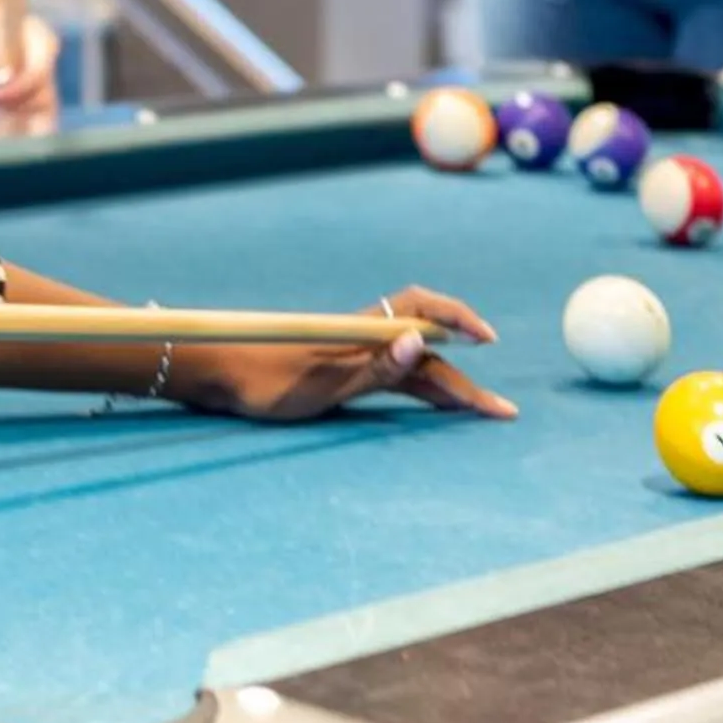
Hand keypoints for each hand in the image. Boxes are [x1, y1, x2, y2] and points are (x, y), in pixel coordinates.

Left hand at [0, 0, 59, 125]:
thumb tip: (1, 80)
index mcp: (44, 41)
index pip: (35, 76)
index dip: (12, 92)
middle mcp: (49, 58)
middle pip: (42, 95)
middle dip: (14, 103)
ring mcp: (46, 69)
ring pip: (40, 103)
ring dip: (14, 107)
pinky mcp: (36, 80)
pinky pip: (32, 102)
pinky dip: (14, 106)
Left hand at [169, 286, 515, 421]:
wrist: (223, 374)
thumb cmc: (266, 381)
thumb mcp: (322, 384)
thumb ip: (374, 367)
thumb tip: (419, 341)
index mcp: (364, 332)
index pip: (424, 312)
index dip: (459, 320)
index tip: (488, 340)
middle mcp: (365, 338)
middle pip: (428, 350)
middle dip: (466, 378)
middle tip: (500, 411)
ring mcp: (356, 356)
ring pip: (414, 366)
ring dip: (448, 386)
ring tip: (479, 410)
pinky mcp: (345, 372)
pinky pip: (397, 377)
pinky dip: (423, 389)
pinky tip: (437, 400)